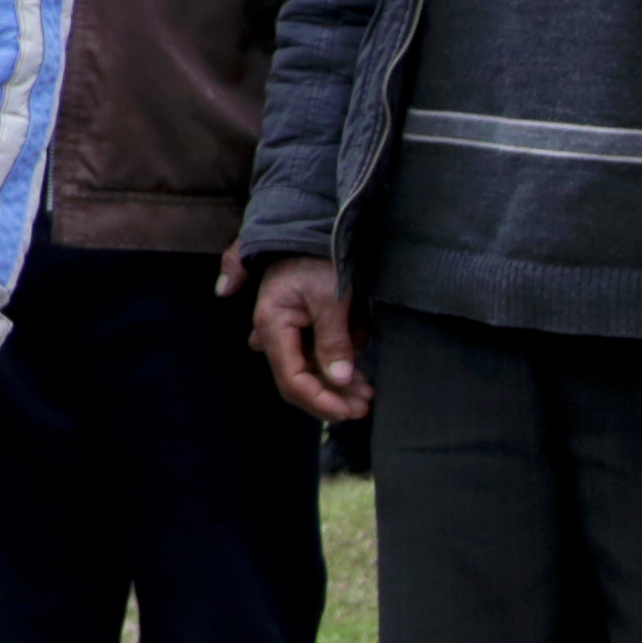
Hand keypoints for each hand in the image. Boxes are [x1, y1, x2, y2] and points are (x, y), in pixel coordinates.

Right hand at [245, 253, 365, 421]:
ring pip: (311, 373)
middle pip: (299, 381)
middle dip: (331, 398)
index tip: (346, 411)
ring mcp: (288, 333)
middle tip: (363, 407)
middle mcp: (274, 334)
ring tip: (368, 395)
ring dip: (338, 387)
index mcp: (272, 325)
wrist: (314, 231)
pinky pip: (318, 359)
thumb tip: (340, 380)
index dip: (318, 400)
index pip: (291, 378)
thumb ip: (333, 340)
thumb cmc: (319, 257)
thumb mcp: (330, 297)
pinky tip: (360, 378)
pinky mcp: (303, 329)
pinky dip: (339, 370)